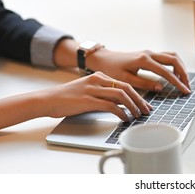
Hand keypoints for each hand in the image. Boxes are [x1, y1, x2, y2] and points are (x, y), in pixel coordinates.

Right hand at [36, 71, 151, 120]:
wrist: (47, 99)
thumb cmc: (66, 98)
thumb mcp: (87, 91)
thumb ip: (103, 94)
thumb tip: (120, 104)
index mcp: (99, 76)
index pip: (124, 83)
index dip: (137, 94)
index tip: (144, 104)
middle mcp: (97, 80)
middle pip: (126, 87)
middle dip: (139, 100)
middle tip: (147, 110)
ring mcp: (93, 89)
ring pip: (121, 95)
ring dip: (133, 106)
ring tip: (138, 116)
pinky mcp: (88, 100)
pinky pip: (110, 105)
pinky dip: (121, 112)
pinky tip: (124, 118)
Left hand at [86, 49, 191, 93]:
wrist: (105, 59)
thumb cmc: (112, 70)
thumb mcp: (126, 80)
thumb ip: (144, 84)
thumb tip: (161, 87)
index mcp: (144, 60)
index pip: (166, 72)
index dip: (177, 82)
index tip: (184, 90)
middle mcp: (149, 54)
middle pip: (174, 60)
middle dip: (183, 73)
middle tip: (187, 86)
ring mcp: (150, 52)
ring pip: (172, 56)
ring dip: (180, 67)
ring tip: (183, 80)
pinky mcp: (150, 54)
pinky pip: (167, 56)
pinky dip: (174, 64)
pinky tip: (175, 74)